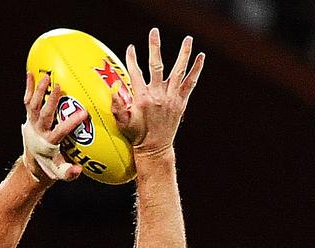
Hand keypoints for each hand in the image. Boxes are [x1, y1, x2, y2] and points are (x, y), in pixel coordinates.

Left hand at [21, 73, 87, 181]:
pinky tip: (31, 73)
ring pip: (34, 105)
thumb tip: (79, 170)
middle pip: (44, 114)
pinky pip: (27, 101)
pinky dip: (28, 88)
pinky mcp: (29, 116)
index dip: (71, 122)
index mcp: (49, 142)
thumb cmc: (51, 166)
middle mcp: (39, 130)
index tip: (84, 114)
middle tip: (59, 86)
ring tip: (46, 76)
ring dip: (39, 91)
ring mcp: (32, 122)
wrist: (33, 162)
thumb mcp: (60, 173)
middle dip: (51, 101)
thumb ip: (69, 173)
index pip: (61, 131)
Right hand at [111, 28, 205, 157]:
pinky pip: (190, 83)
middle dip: (155, 47)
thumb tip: (113, 89)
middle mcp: (158, 96)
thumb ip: (117, 105)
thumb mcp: (122, 122)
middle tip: (154, 32)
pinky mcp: (181, 102)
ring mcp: (172, 98)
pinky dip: (196, 70)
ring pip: (178, 71)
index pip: (135, 73)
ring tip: (188, 38)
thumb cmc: (137, 135)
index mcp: (142, 99)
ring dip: (183, 54)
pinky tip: (201, 57)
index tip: (130, 48)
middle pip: (157, 66)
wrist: (155, 149)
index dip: (132, 59)